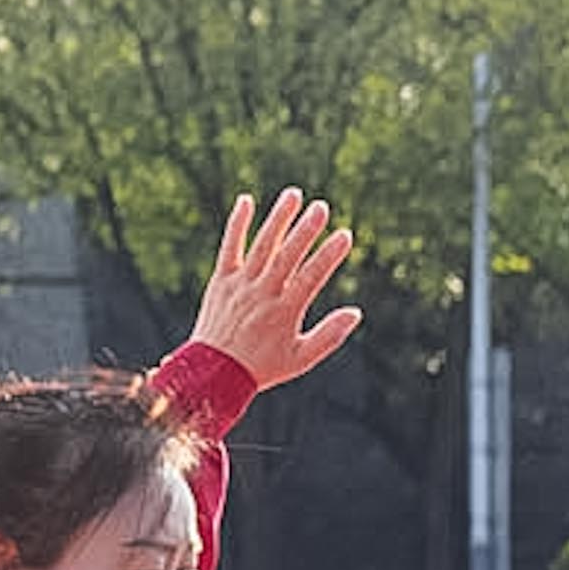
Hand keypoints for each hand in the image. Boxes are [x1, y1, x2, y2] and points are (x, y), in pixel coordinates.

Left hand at [185, 188, 364, 394]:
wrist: (212, 374)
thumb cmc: (261, 367)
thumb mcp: (301, 358)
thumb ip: (329, 336)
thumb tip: (356, 313)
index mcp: (285, 311)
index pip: (311, 276)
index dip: (329, 255)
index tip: (345, 235)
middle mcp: (262, 293)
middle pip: (287, 255)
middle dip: (305, 230)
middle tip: (321, 207)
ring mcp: (240, 285)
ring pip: (261, 246)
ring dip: (277, 219)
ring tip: (293, 195)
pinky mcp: (220, 281)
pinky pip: (229, 247)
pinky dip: (237, 224)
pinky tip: (246, 201)